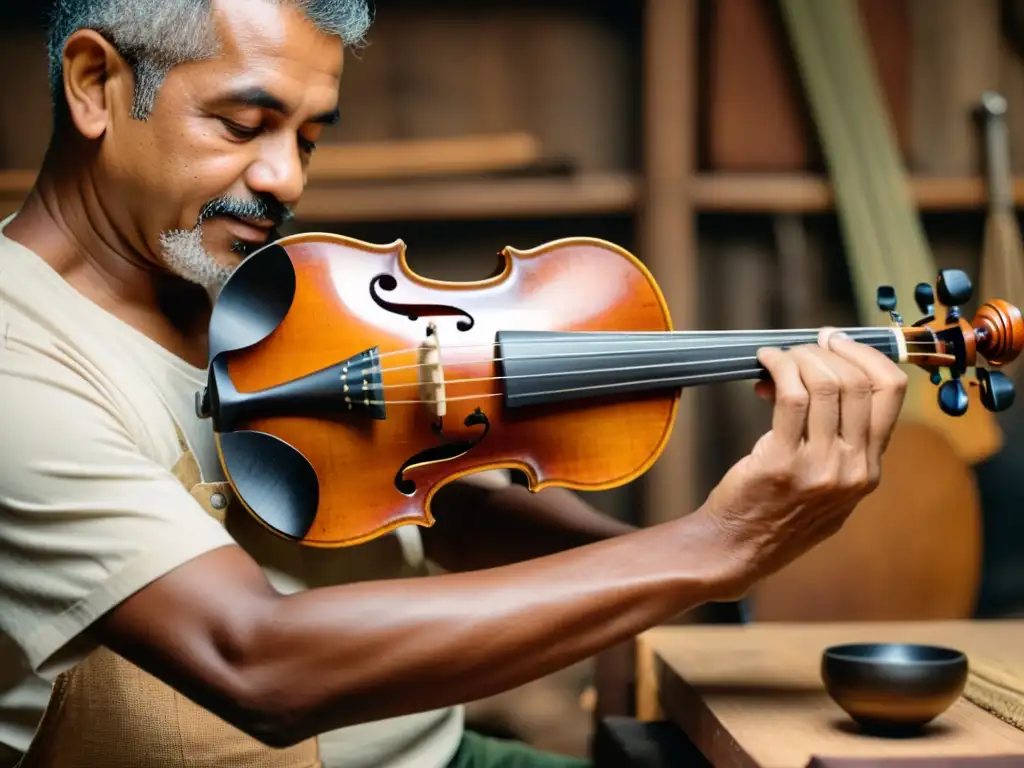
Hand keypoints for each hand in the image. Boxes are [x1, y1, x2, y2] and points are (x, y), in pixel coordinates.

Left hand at [702, 329, 907, 597]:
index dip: (866, 355)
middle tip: (803, 345)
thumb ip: (840, 445)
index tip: (839, 341)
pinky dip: (778, 368)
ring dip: (799, 358)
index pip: (892, 393)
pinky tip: (764, 363)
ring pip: (826, 384)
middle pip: (858, 383)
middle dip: (827, 351)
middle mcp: (853, 469)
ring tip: (777, 358)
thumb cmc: (774, 513)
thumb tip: (827, 379)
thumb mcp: (828, 489)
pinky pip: (791, 395)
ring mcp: (820, 468)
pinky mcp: (782, 463)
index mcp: (869, 470)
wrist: (736, 550)